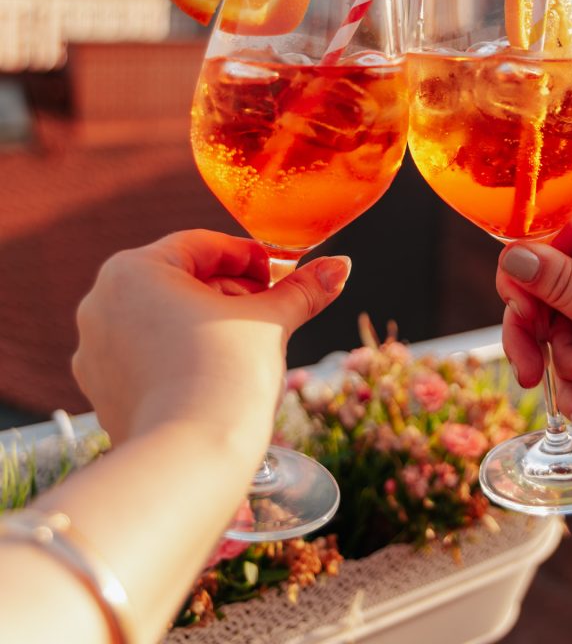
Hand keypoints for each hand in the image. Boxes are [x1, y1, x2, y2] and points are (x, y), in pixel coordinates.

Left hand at [73, 230, 349, 454]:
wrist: (190, 461)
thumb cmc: (226, 377)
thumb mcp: (270, 322)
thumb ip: (302, 289)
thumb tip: (340, 266)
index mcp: (133, 269)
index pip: (202, 245)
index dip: (250, 258)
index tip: (280, 276)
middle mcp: (101, 302)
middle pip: (180, 280)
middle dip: (229, 291)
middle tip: (268, 309)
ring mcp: (94, 350)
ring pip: (161, 318)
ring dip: (206, 323)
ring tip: (246, 343)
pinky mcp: (101, 390)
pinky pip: (146, 356)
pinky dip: (180, 355)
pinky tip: (216, 373)